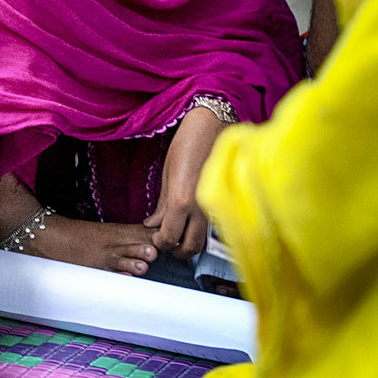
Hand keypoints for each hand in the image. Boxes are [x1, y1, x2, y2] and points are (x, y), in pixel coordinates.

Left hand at [146, 101, 226, 258]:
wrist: (213, 128)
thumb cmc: (187, 146)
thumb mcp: (167, 175)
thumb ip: (162, 205)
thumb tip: (153, 224)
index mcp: (181, 202)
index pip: (169, 236)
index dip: (160, 242)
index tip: (155, 238)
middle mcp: (201, 209)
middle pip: (190, 247)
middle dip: (176, 250)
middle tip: (166, 243)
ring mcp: (216, 208)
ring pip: (205, 240)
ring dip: (191, 244)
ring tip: (179, 235)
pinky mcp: (225, 203)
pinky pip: (213, 227)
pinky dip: (202, 232)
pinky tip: (193, 225)